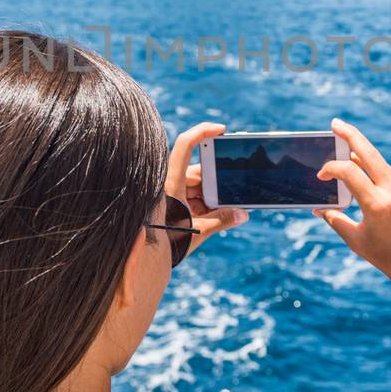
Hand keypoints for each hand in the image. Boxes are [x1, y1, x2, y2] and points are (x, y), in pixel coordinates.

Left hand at [165, 122, 248, 255]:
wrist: (147, 261)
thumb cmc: (167, 243)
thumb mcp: (198, 231)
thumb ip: (222, 220)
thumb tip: (243, 214)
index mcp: (172, 182)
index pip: (185, 146)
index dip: (202, 132)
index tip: (222, 130)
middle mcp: (171, 183)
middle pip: (200, 171)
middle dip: (217, 183)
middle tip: (230, 194)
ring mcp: (173, 192)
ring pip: (198, 186)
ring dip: (212, 198)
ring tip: (219, 213)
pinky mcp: (175, 202)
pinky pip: (194, 196)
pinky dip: (206, 205)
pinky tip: (215, 216)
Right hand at [314, 117, 390, 304]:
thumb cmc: (387, 258)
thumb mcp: (356, 241)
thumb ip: (335, 221)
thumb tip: (318, 209)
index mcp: (377, 205)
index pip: (349, 171)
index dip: (331, 168)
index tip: (320, 176)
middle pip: (369, 153)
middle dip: (350, 135)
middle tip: (335, 123)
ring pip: (379, 161)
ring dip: (361, 150)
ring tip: (345, 141)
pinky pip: (388, 173)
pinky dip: (373, 167)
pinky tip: (362, 166)